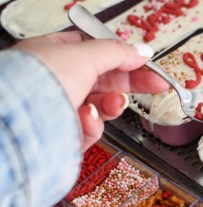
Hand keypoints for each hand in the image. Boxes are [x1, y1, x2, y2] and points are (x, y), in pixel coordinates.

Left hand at [14, 31, 167, 149]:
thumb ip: (118, 52)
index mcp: (54, 55)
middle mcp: (55, 81)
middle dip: (129, 85)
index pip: (98, 53)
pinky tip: (86, 119)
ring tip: (114, 103)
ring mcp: (59, 109)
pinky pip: (90, 128)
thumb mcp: (86, 56)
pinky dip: (93, 124)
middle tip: (156, 85)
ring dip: (112, 104)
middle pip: (104, 81)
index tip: (147, 63)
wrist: (21, 125)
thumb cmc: (41, 82)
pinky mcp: (63, 135)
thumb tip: (141, 50)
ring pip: (101, 106)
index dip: (125, 58)